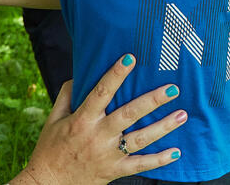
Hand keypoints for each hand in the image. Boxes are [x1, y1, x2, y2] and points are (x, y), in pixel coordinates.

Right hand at [11, 55, 185, 184]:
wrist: (47, 184)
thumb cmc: (51, 148)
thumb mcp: (54, 119)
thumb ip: (67, 95)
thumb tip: (80, 73)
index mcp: (82, 120)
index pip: (100, 93)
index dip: (115, 75)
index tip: (130, 58)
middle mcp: (98, 136)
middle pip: (128, 115)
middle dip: (152, 101)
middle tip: (173, 88)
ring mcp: (108, 155)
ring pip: (140, 139)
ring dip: (163, 127)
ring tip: (182, 114)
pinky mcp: (115, 170)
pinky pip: (140, 165)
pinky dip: (159, 160)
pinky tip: (176, 152)